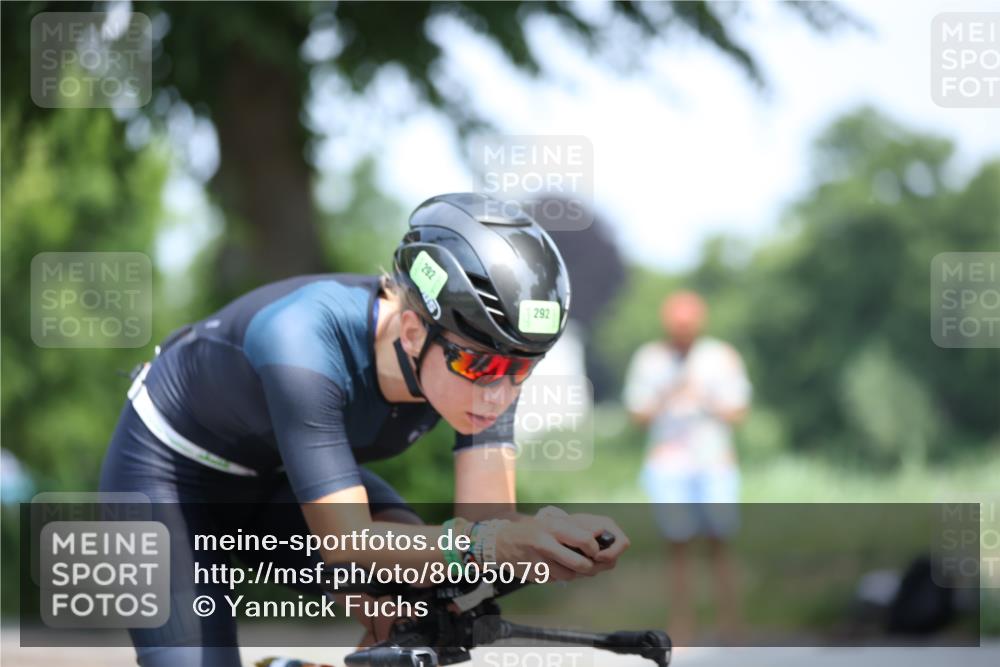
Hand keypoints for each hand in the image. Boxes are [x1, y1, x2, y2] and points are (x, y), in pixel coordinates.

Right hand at [495, 509, 629, 581]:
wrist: (501, 543)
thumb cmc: (534, 530)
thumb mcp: (552, 521)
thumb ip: (576, 528)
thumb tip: (601, 533)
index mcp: (554, 527)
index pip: (585, 540)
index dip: (595, 549)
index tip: (595, 551)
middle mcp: (546, 544)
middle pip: (581, 564)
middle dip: (590, 567)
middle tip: (591, 565)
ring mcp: (539, 562)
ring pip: (569, 576)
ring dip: (575, 574)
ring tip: (571, 565)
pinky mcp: (535, 575)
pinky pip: (556, 580)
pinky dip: (560, 577)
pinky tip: (554, 567)